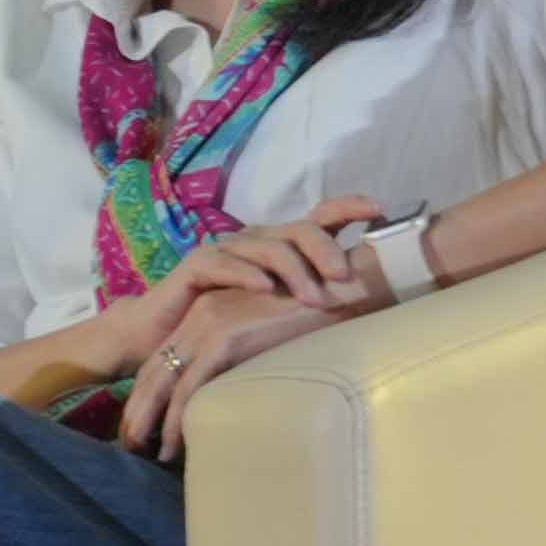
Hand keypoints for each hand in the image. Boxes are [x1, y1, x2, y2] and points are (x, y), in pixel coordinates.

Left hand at [114, 238, 345, 461]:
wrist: (338, 291)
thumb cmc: (310, 318)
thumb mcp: (264, 337)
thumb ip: (241, 358)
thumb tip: (232, 395)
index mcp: (205, 317)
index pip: (163, 361)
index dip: (146, 395)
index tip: (139, 424)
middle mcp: (198, 320)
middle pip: (154, 373)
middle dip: (137, 411)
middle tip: (128, 445)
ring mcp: (209, 328)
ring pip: (167, 385)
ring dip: (152, 422)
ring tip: (147, 453)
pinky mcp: (226, 339)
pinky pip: (193, 387)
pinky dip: (178, 419)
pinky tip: (173, 445)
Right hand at [175, 197, 396, 318]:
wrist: (165, 338)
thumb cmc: (230, 327)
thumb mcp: (282, 314)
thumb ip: (315, 300)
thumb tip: (372, 304)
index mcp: (282, 247)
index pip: (320, 217)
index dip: (350, 207)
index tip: (380, 210)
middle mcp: (257, 242)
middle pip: (301, 229)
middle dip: (326, 249)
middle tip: (344, 278)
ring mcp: (226, 251)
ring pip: (269, 246)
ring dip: (295, 272)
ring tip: (314, 300)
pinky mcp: (196, 267)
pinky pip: (224, 263)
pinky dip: (247, 274)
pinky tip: (266, 288)